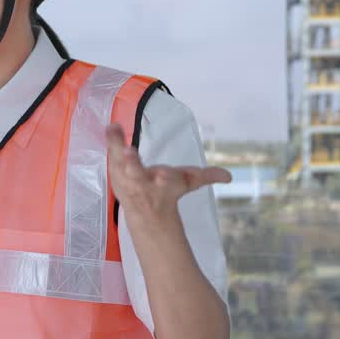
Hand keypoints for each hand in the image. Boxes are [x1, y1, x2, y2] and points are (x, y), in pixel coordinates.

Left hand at [105, 123, 231, 226]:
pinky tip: (110, 128)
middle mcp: (143, 182)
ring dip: (115, 147)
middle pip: (137, 173)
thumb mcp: (188, 182)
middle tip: (128, 152)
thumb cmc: (168, 190)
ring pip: (120, 163)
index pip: (166, 181)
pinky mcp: (116, 175)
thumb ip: (207, 177)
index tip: (163, 175)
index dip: (165, 178)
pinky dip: (111, 143)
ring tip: (113, 129)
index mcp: (163, 183)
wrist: (146, 210)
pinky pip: (112, 157)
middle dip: (132, 164)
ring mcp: (127, 180)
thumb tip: (229, 176)